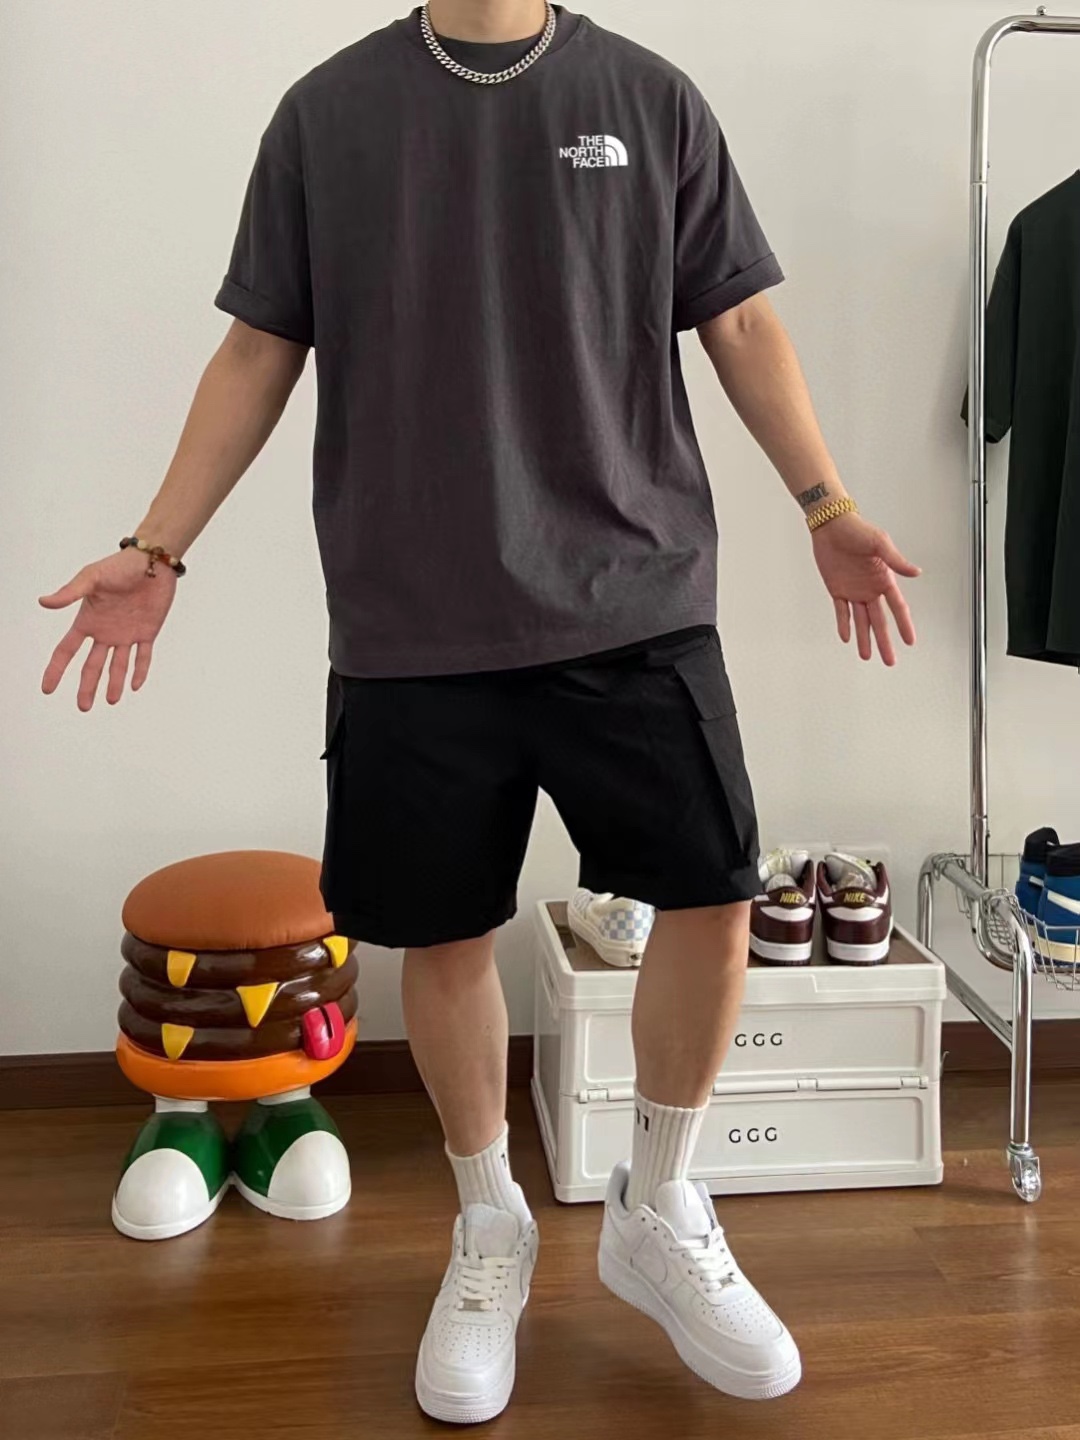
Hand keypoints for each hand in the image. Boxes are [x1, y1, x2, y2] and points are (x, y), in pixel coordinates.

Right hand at [39, 549, 177, 708]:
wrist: (151, 561)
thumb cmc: (118, 565)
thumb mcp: (90, 578)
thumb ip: (69, 592)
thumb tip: (43, 602)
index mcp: (88, 620)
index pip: (66, 650)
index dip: (56, 670)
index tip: (48, 689)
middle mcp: (105, 631)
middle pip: (92, 666)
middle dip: (87, 687)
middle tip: (83, 708)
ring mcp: (126, 633)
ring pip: (118, 665)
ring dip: (115, 684)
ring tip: (112, 701)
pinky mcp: (147, 631)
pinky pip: (143, 656)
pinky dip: (140, 671)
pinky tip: (135, 685)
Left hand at [812, 513, 919, 665]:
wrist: (831, 526)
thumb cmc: (857, 529)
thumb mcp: (880, 543)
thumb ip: (896, 561)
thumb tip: (916, 573)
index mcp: (884, 579)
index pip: (897, 608)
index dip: (904, 625)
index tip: (910, 641)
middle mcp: (870, 588)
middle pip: (879, 621)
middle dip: (885, 642)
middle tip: (889, 660)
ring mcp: (854, 590)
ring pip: (861, 621)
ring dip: (864, 638)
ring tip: (867, 655)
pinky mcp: (837, 589)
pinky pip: (841, 611)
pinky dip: (844, 625)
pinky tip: (847, 637)